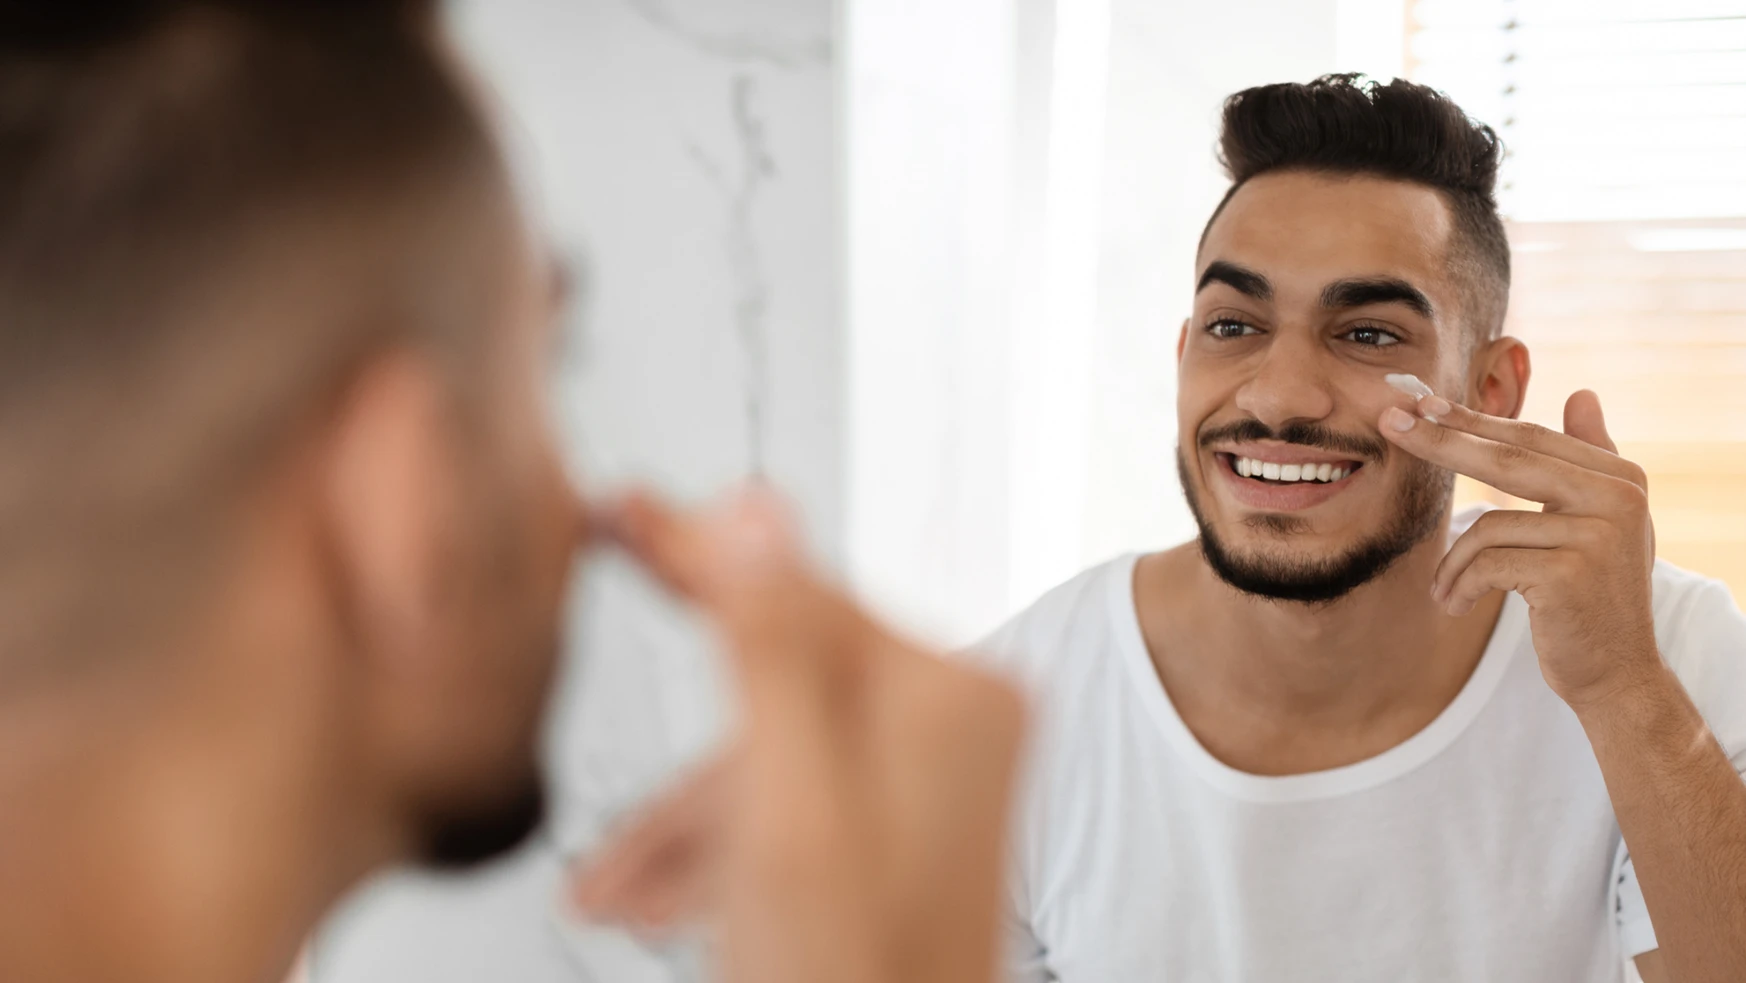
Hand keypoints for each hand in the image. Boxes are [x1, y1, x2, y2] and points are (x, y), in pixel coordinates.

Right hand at [586, 487, 1026, 982]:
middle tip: (597, 618)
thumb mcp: (783, 812)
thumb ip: (772, 653)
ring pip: (773, 743)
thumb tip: (758, 512)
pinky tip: (648, 895)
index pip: (791, 589)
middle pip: (780, 662)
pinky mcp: (912, 818)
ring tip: (602, 888)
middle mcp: (956, 719)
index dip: (690, 550)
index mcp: (945, 696)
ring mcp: (938, 771)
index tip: (618, 508)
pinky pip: (797, 792)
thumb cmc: (845, 981)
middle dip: (675, 705)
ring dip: (681, 809)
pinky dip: (722, 836)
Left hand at [1380, 390, 1658, 707]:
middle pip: (1508, 461)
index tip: (1422, 404)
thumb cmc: (1593, 594)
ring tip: (1446, 592)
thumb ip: (1589, 459)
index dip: (1473, 420)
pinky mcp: (1569, 574)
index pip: (1531, 439)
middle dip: (1442, 442)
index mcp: (1621, 477)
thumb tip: (1582, 392)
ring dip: (1454, 563)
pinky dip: (1461, 586)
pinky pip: (1487, 564)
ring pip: (1488, 526)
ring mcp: (1597, 535)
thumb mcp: (1599, 522)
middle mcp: (1618, 498)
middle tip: (1392, 424)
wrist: (1617, 672)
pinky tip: (1455, 607)